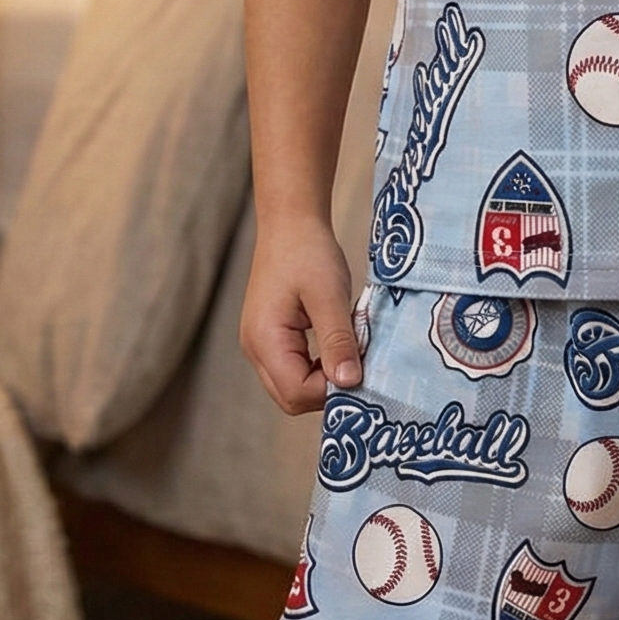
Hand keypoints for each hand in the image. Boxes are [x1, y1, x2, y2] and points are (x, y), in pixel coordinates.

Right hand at [239, 219, 361, 414]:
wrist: (290, 222)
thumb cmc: (308, 251)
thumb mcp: (329, 295)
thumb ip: (338, 341)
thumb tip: (350, 383)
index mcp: (264, 340)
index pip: (297, 393)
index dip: (332, 390)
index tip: (363, 368)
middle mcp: (255, 349)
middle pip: (291, 397)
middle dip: (327, 390)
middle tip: (359, 362)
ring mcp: (260, 345)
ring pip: (292, 386)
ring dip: (323, 379)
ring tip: (349, 350)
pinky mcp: (270, 338)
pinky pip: (293, 368)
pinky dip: (318, 366)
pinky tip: (338, 344)